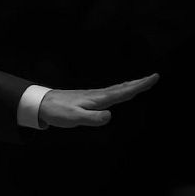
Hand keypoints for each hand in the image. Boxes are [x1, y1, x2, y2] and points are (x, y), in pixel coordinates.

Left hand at [38, 74, 158, 127]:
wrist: (40, 104)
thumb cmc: (57, 112)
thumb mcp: (74, 118)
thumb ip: (92, 118)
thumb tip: (109, 116)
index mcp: (98, 99)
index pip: (123, 92)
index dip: (139, 86)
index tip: (154, 77)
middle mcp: (97, 95)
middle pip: (122, 88)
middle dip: (139, 83)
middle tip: (154, 77)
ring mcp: (92, 96)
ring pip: (116, 90)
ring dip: (130, 86)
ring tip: (141, 83)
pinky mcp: (87, 99)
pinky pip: (109, 93)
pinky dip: (119, 91)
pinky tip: (118, 92)